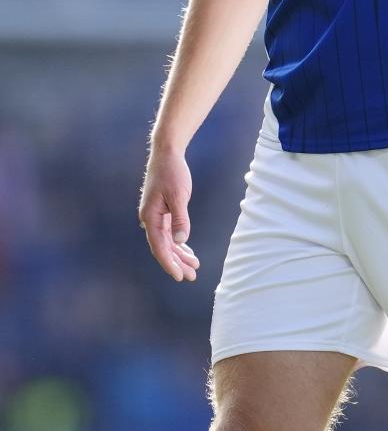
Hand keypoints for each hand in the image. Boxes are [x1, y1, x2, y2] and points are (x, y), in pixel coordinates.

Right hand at [138, 147, 199, 281]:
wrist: (167, 154)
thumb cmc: (172, 172)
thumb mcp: (178, 195)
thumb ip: (180, 218)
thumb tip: (180, 241)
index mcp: (150, 217)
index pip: (159, 247)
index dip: (169, 263)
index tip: (179, 276)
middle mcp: (150, 219)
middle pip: (163, 247)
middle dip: (177, 263)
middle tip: (191, 276)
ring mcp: (155, 216)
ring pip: (167, 241)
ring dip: (179, 254)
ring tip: (193, 267)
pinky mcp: (162, 211)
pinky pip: (169, 232)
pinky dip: (178, 242)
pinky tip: (186, 250)